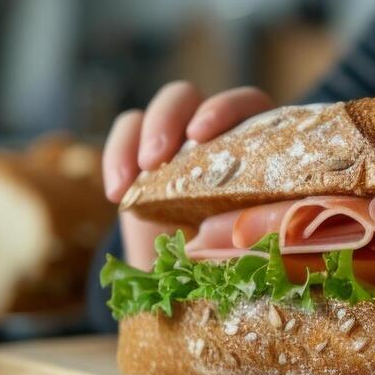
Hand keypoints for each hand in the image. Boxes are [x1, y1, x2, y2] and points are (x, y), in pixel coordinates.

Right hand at [102, 80, 273, 267]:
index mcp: (258, 141)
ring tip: (130, 181)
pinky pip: (127, 130)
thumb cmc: (233, 256)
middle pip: (193, 99)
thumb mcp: (250, 245)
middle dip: (169, 120)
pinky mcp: (144, 149)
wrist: (190, 274)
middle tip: (155, 158)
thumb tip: (239, 227)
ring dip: (142, 135)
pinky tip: (116, 193)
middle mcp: (220, 128)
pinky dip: (116, 156)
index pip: (247, 104)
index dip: (224, 110)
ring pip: (160, 108)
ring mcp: (180, 135)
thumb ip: (252, 230)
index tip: (198, 135)